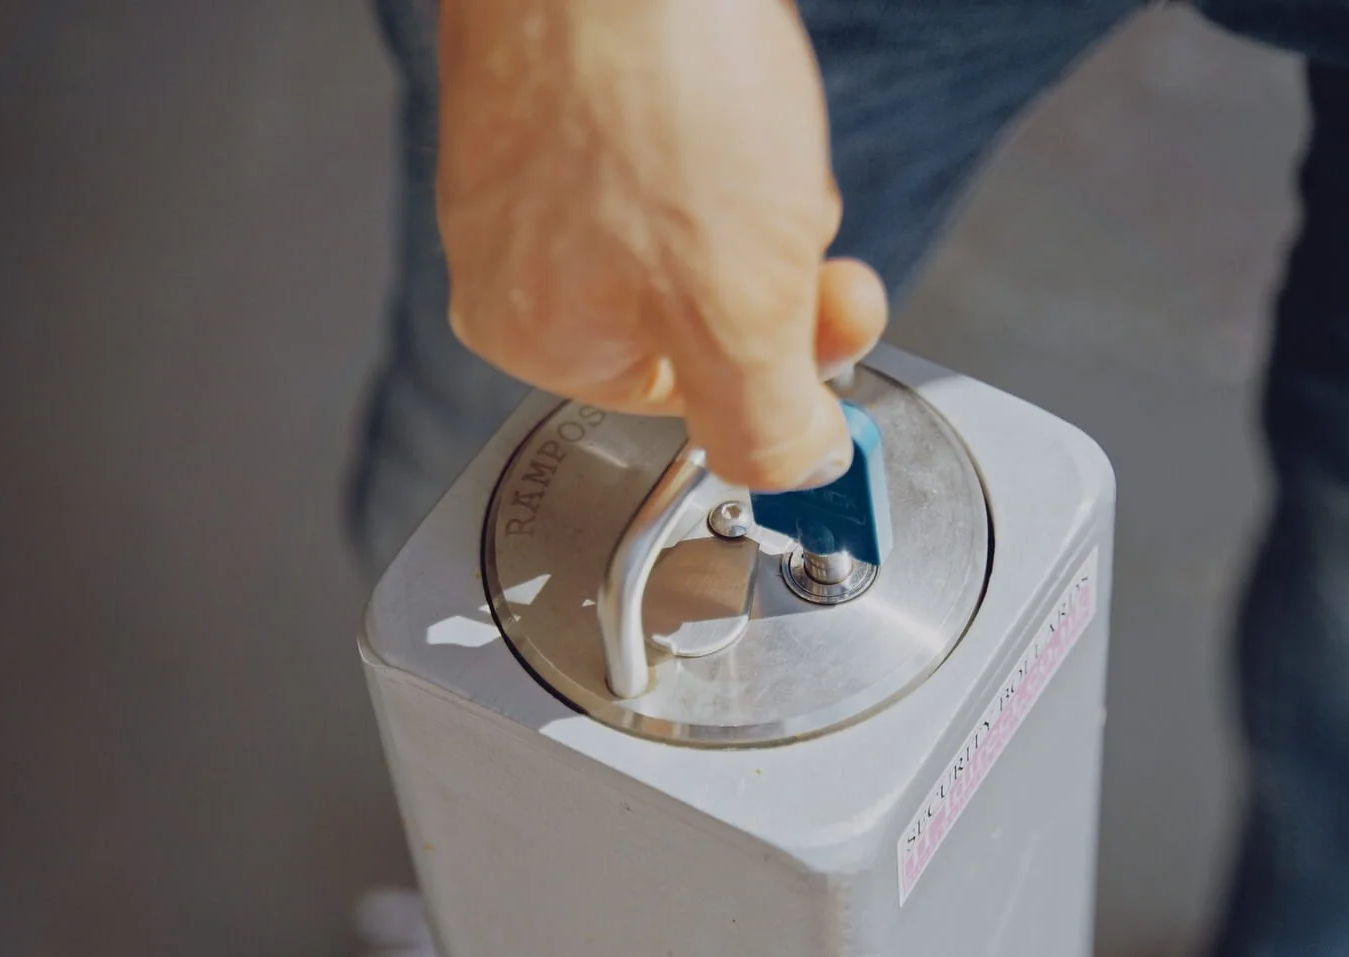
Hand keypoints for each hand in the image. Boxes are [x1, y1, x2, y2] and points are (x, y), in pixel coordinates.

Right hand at [436, 0, 887, 489]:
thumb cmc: (654, 95)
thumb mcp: (739, 315)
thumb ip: (766, 428)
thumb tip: (795, 475)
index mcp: (535, 336)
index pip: (694, 402)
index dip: (782, 362)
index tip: (835, 322)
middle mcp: (513, 258)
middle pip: (698, 311)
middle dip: (775, 269)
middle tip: (803, 221)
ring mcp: (531, 167)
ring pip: (695, 226)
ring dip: (759, 194)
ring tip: (756, 131)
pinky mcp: (563, 92)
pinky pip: (671, 147)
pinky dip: (724, 127)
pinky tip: (736, 88)